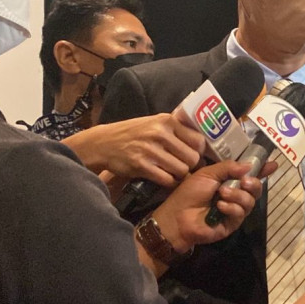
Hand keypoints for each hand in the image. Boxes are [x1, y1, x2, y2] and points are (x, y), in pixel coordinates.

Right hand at [64, 113, 205, 183]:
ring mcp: (150, 150)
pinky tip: (164, 178)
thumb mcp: (154, 123)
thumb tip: (201, 142)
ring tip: (174, 173)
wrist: (104, 142)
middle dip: (191, 165)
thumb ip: (176, 129)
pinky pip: (167, 179)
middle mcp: (160, 133)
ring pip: (182, 170)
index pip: (198, 140)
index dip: (200, 151)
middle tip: (185, 167)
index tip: (197, 156)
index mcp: (167, 121)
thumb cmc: (133, 133)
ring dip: (180, 175)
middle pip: (192, 158)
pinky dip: (169, 182)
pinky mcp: (141, 165)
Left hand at [153, 159, 273, 250]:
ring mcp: (235, 210)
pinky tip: (219, 207)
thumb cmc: (189, 193)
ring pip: (250, 201)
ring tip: (222, 194)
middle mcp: (236, 195)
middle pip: (256, 188)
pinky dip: (231, 208)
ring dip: (238, 195)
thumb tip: (249, 165)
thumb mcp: (207, 174)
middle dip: (254, 183)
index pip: (250, 174)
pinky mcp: (233, 224)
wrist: (177, 217)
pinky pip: (241, 213)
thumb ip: (228, 168)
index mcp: (230, 181)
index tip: (273, 164)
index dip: (262, 169)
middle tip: (244, 181)